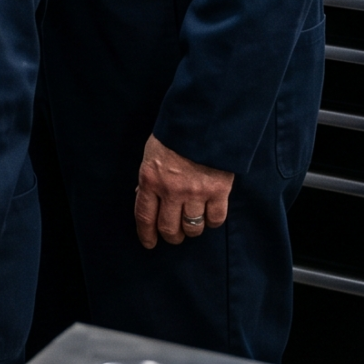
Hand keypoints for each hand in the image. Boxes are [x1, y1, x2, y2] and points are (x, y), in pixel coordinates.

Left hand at [135, 133, 234, 247]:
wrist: (203, 120)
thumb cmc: (174, 135)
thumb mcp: (151, 154)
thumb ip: (149, 177)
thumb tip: (144, 196)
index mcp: (151, 179)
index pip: (145, 217)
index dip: (146, 235)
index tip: (149, 243)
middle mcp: (172, 190)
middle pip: (169, 228)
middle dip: (171, 236)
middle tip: (174, 235)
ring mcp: (196, 192)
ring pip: (193, 227)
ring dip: (192, 231)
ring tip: (192, 226)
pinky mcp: (219, 191)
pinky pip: (215, 219)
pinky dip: (212, 222)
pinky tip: (209, 216)